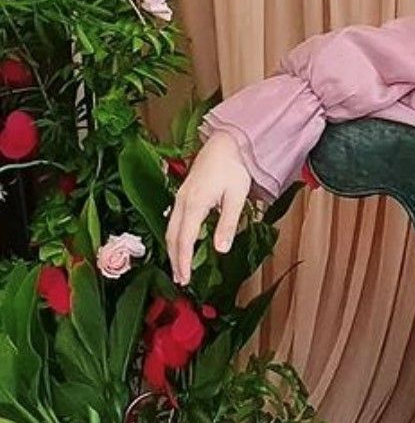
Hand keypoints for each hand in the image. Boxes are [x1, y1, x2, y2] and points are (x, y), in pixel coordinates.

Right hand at [165, 132, 253, 283]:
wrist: (226, 142)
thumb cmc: (234, 168)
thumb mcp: (237, 197)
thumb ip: (228, 224)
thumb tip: (220, 250)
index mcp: (195, 204)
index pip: (184, 240)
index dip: (183, 261)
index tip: (184, 279)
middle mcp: (183, 201)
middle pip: (172, 236)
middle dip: (174, 259)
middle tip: (180, 280)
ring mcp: (181, 196)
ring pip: (171, 228)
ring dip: (173, 249)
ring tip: (179, 267)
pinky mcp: (184, 193)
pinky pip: (174, 219)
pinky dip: (175, 236)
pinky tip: (182, 243)